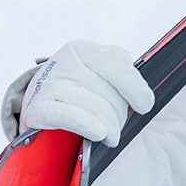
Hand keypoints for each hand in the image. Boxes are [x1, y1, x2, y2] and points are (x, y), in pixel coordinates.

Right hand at [9, 40, 153, 145]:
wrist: (43, 121)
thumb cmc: (82, 100)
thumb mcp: (103, 78)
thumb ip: (125, 75)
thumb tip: (149, 96)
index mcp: (84, 50)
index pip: (114, 62)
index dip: (133, 86)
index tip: (145, 105)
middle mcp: (64, 61)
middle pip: (108, 91)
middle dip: (117, 115)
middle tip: (113, 126)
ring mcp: (47, 84)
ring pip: (94, 106)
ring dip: (107, 127)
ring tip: (105, 135)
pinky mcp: (36, 109)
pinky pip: (69, 116)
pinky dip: (86, 125)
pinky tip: (97, 134)